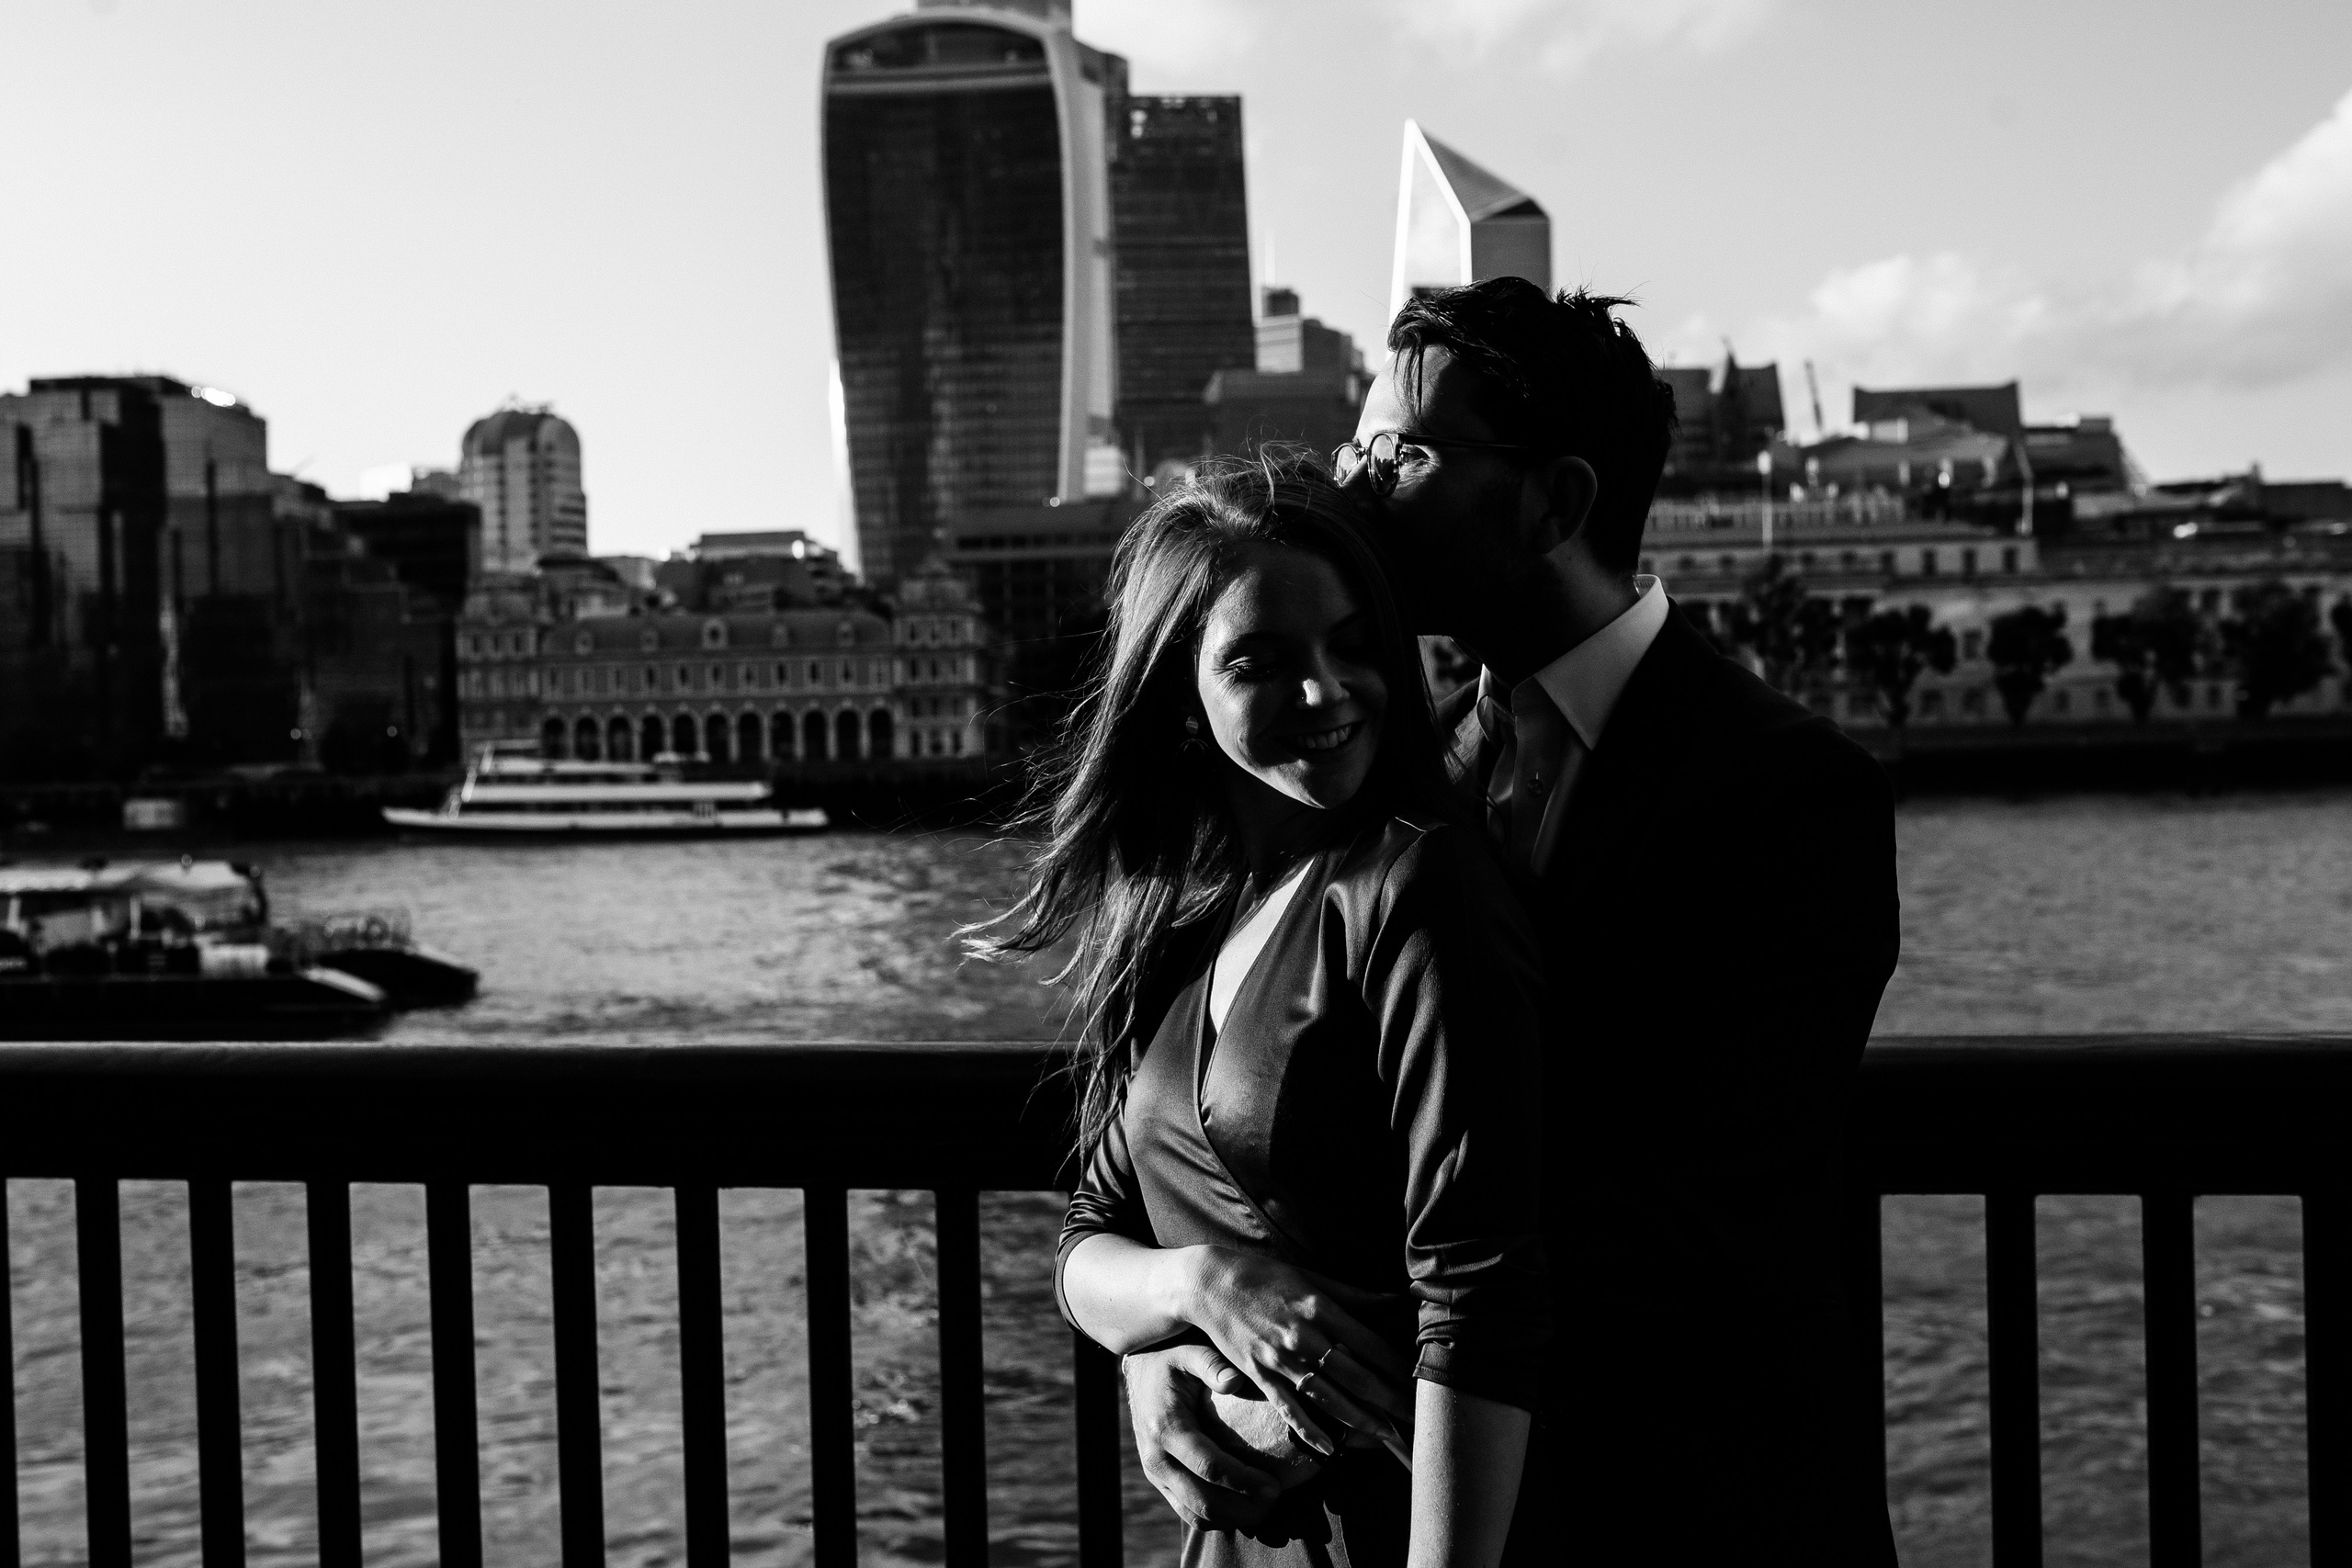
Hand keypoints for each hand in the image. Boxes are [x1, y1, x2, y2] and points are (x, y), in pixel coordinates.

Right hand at [1124, 1343, 1282, 1529]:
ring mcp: (1157, 1475)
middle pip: (1204, 1501)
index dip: (1244, 1482)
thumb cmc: (1173, 1359)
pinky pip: (1190, 1513)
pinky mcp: (1161, 1483)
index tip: (1275, 1486)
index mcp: (1166, 1428)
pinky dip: (1219, 1518)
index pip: (1209, 1467)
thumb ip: (1213, 1365)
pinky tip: (1244, 1506)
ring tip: (1265, 1506)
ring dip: (1234, 1518)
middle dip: (1244, 1508)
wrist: (1140, 1372)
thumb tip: (1235, 1382)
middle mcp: (1156, 1459)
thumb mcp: (1191, 1352)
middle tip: (1276, 1499)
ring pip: (1197, 1515)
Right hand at [1174, 1246, 1415, 1458]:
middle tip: (1416, 1416)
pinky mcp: (1259, 1375)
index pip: (1369, 1343)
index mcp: (1319, 1308)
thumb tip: (1396, 1300)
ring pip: (1327, 1396)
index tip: (1421, 1379)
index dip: (1397, 1365)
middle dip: (1389, 1398)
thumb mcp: (1311, 1277)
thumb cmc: (1264, 1276)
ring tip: (1388, 1435)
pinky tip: (1330, 1446)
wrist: (1208, 1284)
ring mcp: (1279, 1359)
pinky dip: (1309, 1428)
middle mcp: (1302, 1336)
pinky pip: (1289, 1407)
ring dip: (1360, 1418)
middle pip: (1354, 1375)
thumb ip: (1354, 1296)